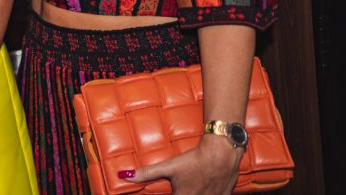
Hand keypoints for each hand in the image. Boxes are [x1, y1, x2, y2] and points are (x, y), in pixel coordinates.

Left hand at [121, 135, 241, 193]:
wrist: (221, 153)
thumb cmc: (194, 160)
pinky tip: (203, 188)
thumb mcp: (168, 166)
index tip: (170, 192)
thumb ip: (146, 173)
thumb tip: (124, 175)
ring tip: (190, 186)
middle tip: (178, 188)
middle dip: (180, 193)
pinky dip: (207, 193)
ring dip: (193, 193)